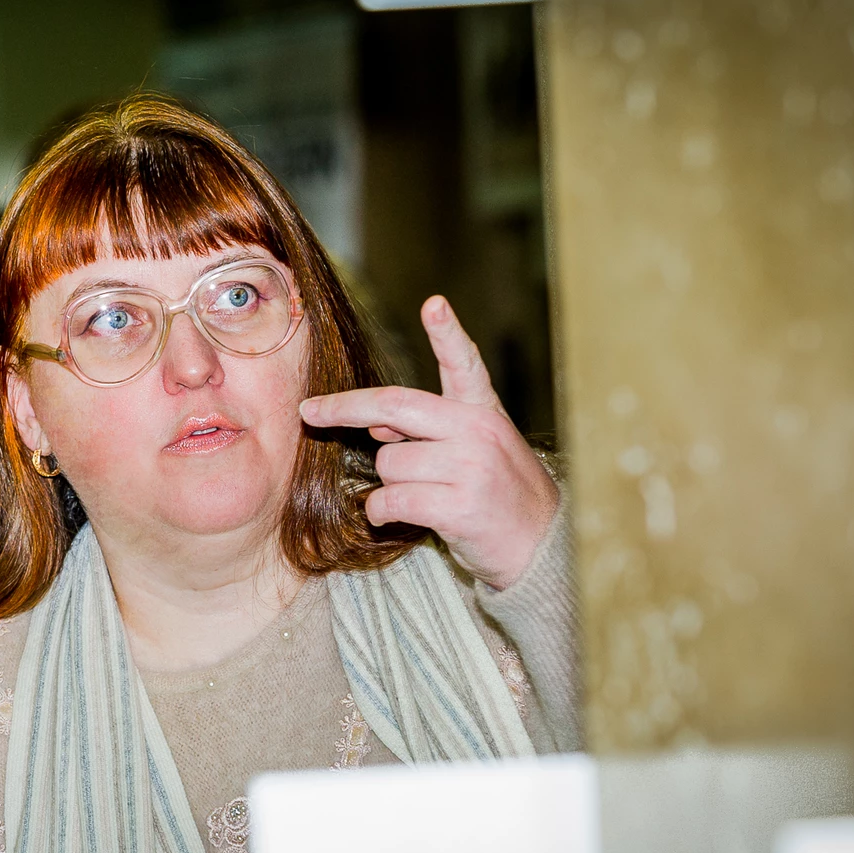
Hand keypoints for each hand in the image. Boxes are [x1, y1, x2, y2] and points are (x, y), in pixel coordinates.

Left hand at [299, 295, 558, 589]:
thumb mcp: (476, 452)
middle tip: (310, 412)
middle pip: (395, 406)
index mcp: (483, 412)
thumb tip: (376, 426)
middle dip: (345, 409)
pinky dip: (381, 511)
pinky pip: (390, 500)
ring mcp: (470, 468)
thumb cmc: (500, 498)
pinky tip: (397, 517)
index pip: (465, 364)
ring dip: (390, 483)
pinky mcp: (459, 505)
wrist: (542, 548)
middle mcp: (478, 432)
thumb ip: (430, 433)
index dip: (447, 334)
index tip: (434, 304)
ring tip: (424, 496)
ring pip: (388, 463)